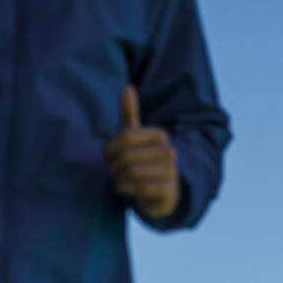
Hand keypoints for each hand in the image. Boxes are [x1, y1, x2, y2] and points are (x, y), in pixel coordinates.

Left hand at [105, 85, 179, 218]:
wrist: (160, 194)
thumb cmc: (143, 162)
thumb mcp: (135, 138)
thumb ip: (130, 114)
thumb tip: (128, 87)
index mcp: (161, 135)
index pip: (126, 138)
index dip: (111, 150)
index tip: (110, 158)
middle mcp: (170, 152)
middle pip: (128, 156)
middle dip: (114, 167)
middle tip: (114, 173)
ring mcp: (172, 172)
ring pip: (134, 172)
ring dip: (120, 180)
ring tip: (119, 182)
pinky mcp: (170, 191)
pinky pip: (142, 188)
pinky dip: (129, 191)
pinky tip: (127, 191)